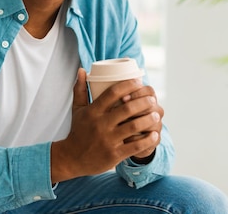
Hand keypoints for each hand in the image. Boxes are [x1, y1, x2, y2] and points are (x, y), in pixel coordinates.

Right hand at [50, 68, 160, 182]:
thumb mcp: (77, 109)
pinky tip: (154, 134)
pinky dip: (147, 140)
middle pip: (127, 109)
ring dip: (148, 120)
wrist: (72, 158)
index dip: (127, 85)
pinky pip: (135, 146)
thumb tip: (82, 69)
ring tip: (156, 115)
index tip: (139, 82)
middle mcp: (101, 124)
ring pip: (133, 126)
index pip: (112, 93)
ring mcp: (108, 140)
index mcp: (93, 111)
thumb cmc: (78, 131)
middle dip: (143, 102)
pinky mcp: (114, 154)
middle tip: (152, 99)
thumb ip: (80, 89)